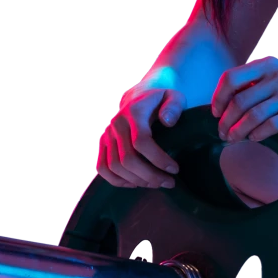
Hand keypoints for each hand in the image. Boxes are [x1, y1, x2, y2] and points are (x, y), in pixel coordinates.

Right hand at [96, 69, 186, 188]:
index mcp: (134, 112)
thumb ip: (173, 107)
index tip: (174, 169)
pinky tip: (136, 183)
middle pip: (127, 159)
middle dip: (150, 175)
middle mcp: (116, 124)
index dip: (157, 159)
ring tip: (157, 184)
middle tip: (170, 182)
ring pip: (115, 167)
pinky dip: (117, 181)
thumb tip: (168, 122)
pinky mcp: (102, 143)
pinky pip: (102, 168)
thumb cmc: (161, 98)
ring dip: (137, 180)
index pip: (141, 141)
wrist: (141, 94)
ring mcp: (107, 134)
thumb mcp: (174, 96)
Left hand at [211, 55, 277, 142]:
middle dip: (226, 120)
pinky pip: (273, 124)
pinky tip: (254, 139)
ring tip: (232, 140)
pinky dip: (259, 134)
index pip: (231, 77)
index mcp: (268, 65)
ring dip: (238, 130)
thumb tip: (223, 103)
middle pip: (240, 99)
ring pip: (254, 114)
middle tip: (221, 133)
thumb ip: (255, 84)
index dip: (218, 97)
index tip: (215, 113)